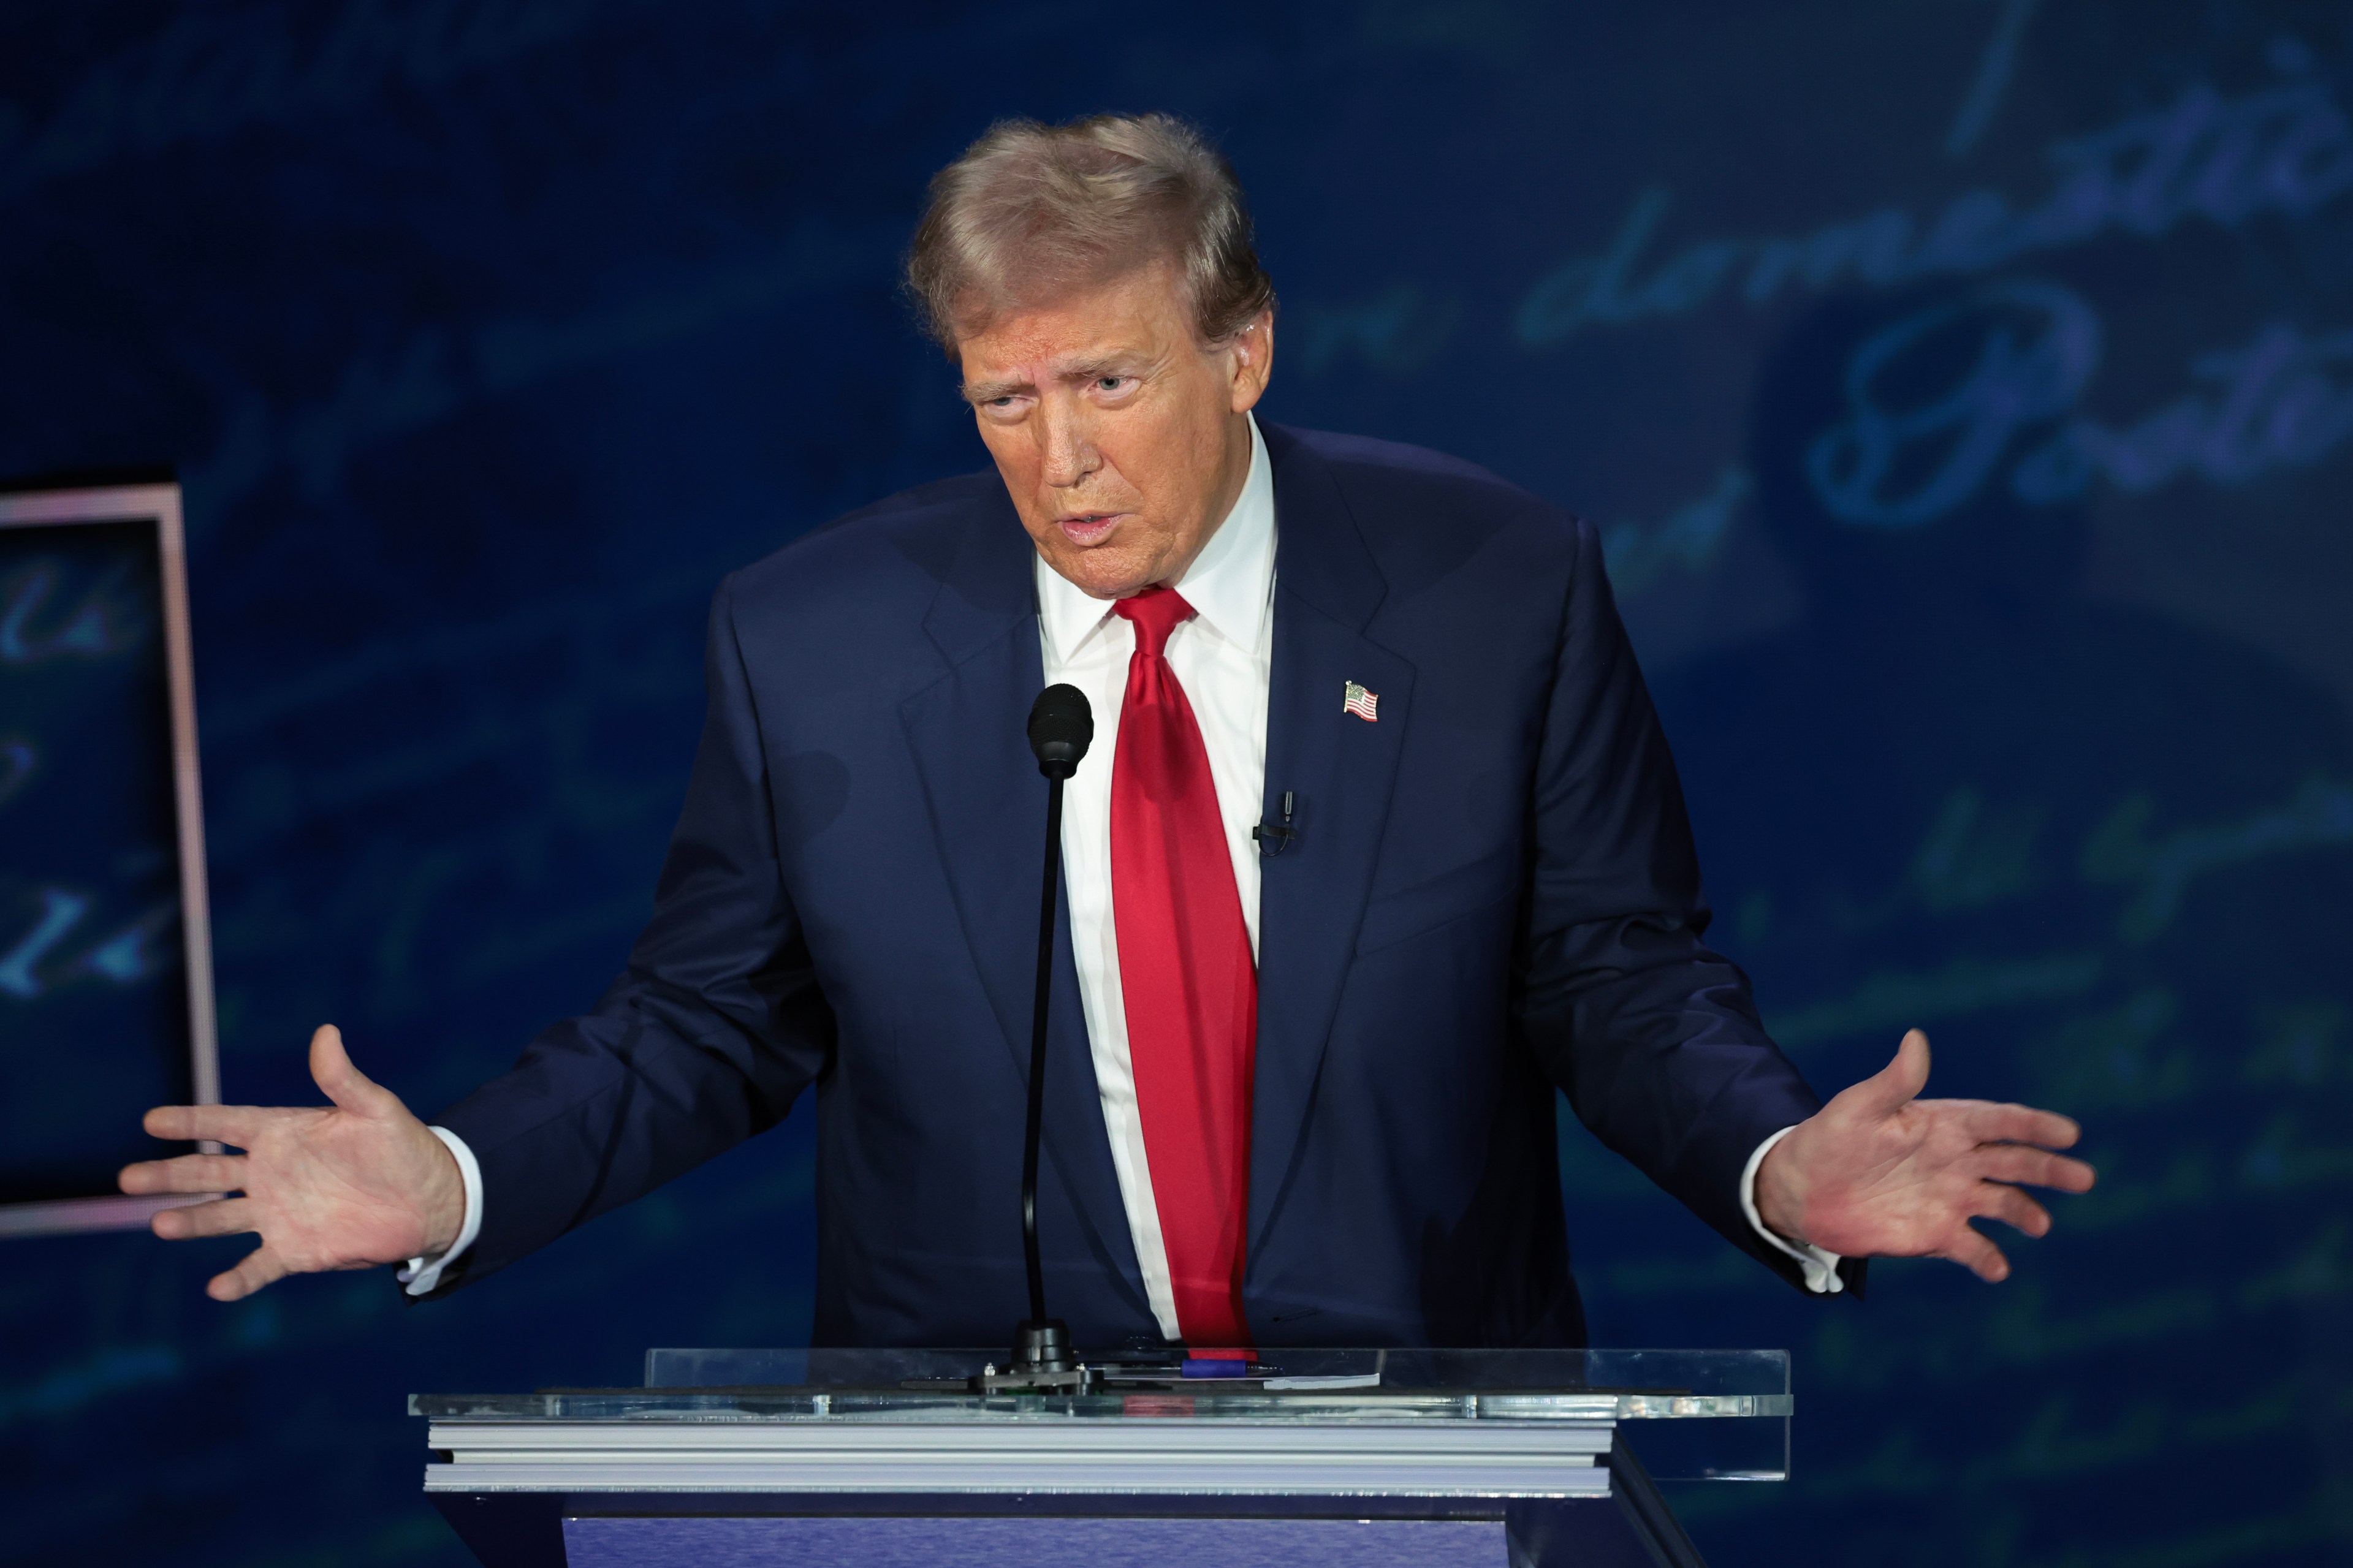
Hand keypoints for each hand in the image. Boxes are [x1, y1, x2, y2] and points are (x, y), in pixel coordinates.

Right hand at [118, 1024, 465, 1300]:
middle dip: (168, 1175)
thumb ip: (343, 1078)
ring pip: (221, 1218)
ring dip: (192, 1222)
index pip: (226, 1124)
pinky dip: (240, 1278)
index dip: (190, 1122)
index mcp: (283, 1133)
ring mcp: (278, 1212)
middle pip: (207, 1174)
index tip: (152, 1121)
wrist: (430, 1198)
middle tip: (127, 1178)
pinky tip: (217, 1288)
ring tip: (160, 1224)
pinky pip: (259, 1265)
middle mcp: (270, 1173)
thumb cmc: (402, 1146)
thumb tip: (327, 1032)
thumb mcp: (374, 1108)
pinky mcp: (296, 1249)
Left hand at [1755, 1028, 2094, 1281]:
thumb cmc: (1829, 1139)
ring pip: (2002, 1204)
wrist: (1802, 1189)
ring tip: (2038, 1225)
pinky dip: (1988, 1259)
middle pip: (2014, 1163)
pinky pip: (1972, 1248)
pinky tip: (1997, 1268)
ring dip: (2024, 1213)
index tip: (2069, 1132)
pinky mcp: (1935, 1234)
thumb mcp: (1858, 1108)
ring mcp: (1949, 1198)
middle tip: (2085, 1179)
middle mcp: (1956, 1161)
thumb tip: (1916, 1039)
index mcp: (1943, 1124)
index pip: (1999, 1121)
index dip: (2033, 1125)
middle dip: (2050, 1169)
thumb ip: (1893, 1082)